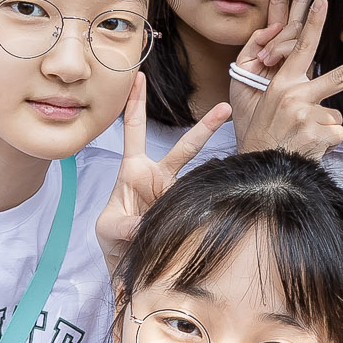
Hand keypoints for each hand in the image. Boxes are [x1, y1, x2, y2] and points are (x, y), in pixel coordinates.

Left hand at [96, 73, 229, 267]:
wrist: (127, 264)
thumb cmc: (112, 238)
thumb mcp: (108, 228)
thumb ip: (125, 225)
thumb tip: (145, 226)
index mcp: (134, 170)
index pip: (134, 130)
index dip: (136, 104)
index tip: (139, 78)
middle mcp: (158, 177)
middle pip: (184, 147)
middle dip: (205, 127)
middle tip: (224, 108)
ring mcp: (174, 194)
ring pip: (198, 175)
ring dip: (216, 166)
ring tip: (234, 154)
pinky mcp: (186, 212)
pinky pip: (198, 205)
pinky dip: (204, 209)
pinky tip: (209, 211)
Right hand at [229, 0, 342, 160]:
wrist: (260, 169)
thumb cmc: (266, 136)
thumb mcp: (269, 106)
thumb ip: (297, 92)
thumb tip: (328, 96)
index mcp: (282, 83)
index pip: (301, 47)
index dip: (313, 22)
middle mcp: (294, 94)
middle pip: (340, 75)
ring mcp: (306, 113)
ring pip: (337, 114)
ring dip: (325, 128)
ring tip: (303, 138)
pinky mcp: (318, 133)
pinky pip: (337, 133)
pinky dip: (326, 143)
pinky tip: (308, 147)